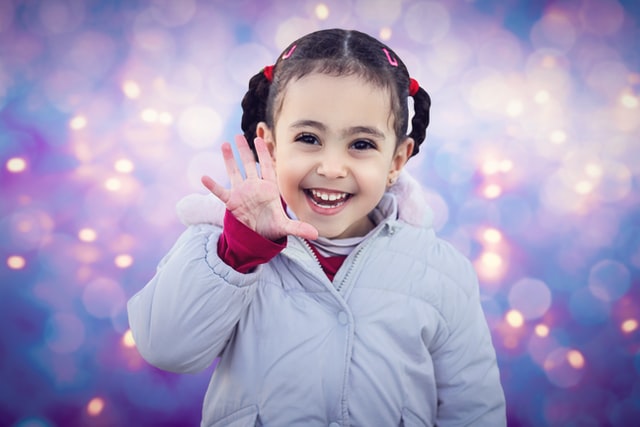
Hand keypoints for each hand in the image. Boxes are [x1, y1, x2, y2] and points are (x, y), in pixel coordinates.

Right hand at [201, 135, 317, 240]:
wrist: (257, 236)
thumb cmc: (272, 227)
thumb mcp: (285, 227)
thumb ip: (298, 228)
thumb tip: (316, 234)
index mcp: (269, 189)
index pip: (266, 167)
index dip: (263, 154)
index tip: (260, 140)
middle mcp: (254, 187)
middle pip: (249, 165)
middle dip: (245, 150)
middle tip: (239, 135)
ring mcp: (241, 193)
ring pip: (234, 173)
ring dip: (229, 159)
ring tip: (224, 145)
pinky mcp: (231, 202)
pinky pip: (221, 192)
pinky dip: (212, 186)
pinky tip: (204, 177)